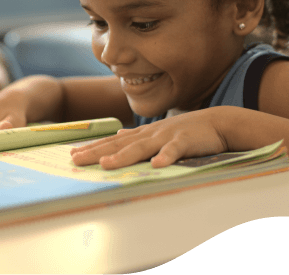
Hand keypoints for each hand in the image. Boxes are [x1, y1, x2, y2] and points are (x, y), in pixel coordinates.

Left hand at [70, 107, 227, 169]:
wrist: (215, 122)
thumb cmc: (185, 130)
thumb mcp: (157, 132)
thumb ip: (137, 136)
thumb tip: (118, 137)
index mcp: (143, 133)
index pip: (113, 141)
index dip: (93, 147)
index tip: (74, 153)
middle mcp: (150, 134)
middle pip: (119, 145)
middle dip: (97, 152)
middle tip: (76, 160)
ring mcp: (166, 137)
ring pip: (141, 148)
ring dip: (123, 156)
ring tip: (105, 165)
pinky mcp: (185, 142)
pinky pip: (174, 151)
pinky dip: (165, 157)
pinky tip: (156, 165)